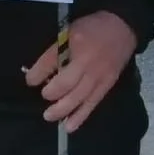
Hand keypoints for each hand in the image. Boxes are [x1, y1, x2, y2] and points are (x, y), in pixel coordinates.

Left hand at [23, 11, 138, 131]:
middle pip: (65, 83)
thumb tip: (39, 72)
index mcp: (75, 42)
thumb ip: (55, 50)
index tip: (30, 81)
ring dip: (62, 109)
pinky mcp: (106, 86)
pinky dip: (80, 116)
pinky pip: (92, 104)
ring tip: (49, 116)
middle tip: (43, 96)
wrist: (123, 28)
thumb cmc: (93, 28)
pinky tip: (69, 127)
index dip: (37, 73)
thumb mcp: (70, 31)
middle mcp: (87, 62)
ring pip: (78, 97)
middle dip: (51, 93)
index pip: (51, 60)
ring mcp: (98, 76)